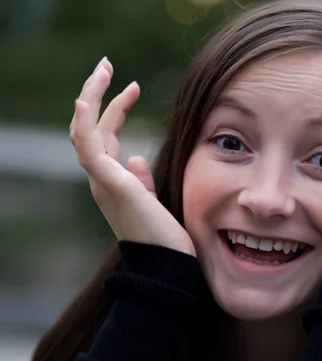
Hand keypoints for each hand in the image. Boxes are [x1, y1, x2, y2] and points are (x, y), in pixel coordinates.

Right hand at [69, 57, 195, 255]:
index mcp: (113, 181)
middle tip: (107, 64)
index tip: (133, 86)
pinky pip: (88, 150)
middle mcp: (103, 179)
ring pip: (85, 132)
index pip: (107, 137)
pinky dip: (82, 125)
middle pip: (91, 128)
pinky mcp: (110, 184)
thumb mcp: (154, 201)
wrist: (168, 263)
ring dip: (91, 97)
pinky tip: (84, 101)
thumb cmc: (165, 237)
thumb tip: (135, 158)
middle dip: (97, 94)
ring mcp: (103, 182)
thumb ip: (142, 180)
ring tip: (104, 68)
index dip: (115, 109)